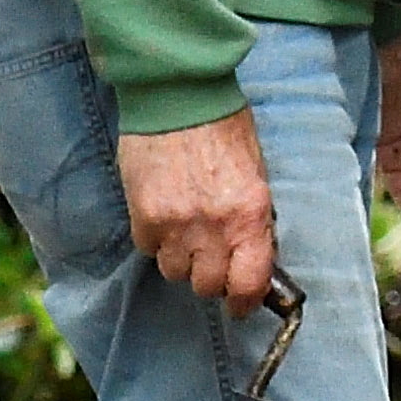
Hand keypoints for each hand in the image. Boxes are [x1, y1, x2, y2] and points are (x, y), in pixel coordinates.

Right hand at [122, 112, 275, 305]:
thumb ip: (254, 218)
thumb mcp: (256, 173)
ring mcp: (175, 224)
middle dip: (213, 279)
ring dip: (183, 260)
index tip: (240, 305)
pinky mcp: (143, 216)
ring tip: (187, 233)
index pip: (249, 283)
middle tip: (213, 260)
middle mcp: (213, 227)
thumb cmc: (224, 128)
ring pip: (176, 273)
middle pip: (208, 285)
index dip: (245, 302)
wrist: (178, 95)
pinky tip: (165, 217)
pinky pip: (150, 250)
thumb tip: (254, 255)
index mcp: (250, 214)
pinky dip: (158, 242)